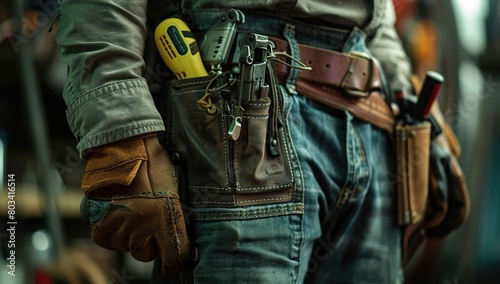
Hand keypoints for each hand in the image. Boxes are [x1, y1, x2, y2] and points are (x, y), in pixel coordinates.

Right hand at [79, 134, 189, 272]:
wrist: (125, 146)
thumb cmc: (153, 164)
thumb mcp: (173, 191)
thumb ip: (174, 219)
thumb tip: (174, 239)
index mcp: (165, 217)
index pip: (173, 256)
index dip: (174, 261)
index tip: (173, 262)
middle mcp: (141, 225)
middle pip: (145, 255)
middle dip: (150, 245)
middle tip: (151, 228)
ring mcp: (118, 222)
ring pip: (125, 247)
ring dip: (130, 238)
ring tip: (134, 215)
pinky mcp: (99, 217)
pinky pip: (104, 240)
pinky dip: (110, 235)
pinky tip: (118, 223)